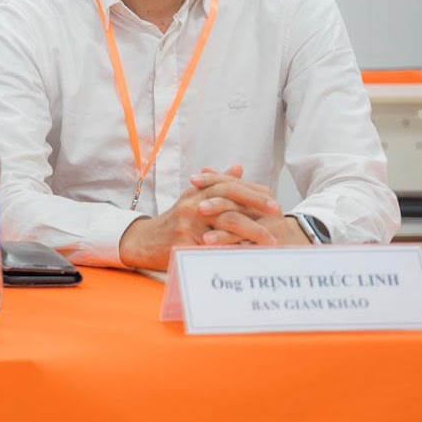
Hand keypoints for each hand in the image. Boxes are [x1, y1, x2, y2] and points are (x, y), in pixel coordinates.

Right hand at [118, 166, 303, 270]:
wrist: (144, 242)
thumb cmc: (173, 222)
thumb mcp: (193, 199)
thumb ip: (217, 184)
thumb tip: (239, 168)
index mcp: (197, 193)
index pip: (228, 184)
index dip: (252, 191)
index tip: (273, 200)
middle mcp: (192, 204)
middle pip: (229, 197)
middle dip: (256, 205)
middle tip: (278, 214)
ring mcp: (187, 222)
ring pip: (226, 221)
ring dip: (253, 231)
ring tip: (271, 241)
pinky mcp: (184, 242)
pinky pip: (216, 246)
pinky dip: (236, 249)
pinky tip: (252, 254)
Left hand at [189, 165, 309, 247]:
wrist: (286, 245)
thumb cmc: (257, 222)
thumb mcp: (241, 204)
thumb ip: (224, 187)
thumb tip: (205, 168)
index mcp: (259, 192)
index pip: (233, 182)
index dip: (212, 179)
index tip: (193, 181)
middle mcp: (267, 204)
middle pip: (237, 201)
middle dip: (216, 204)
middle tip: (197, 208)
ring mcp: (272, 224)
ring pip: (240, 222)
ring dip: (221, 230)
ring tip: (203, 237)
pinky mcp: (271, 242)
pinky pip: (246, 244)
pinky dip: (230, 246)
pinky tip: (217, 251)